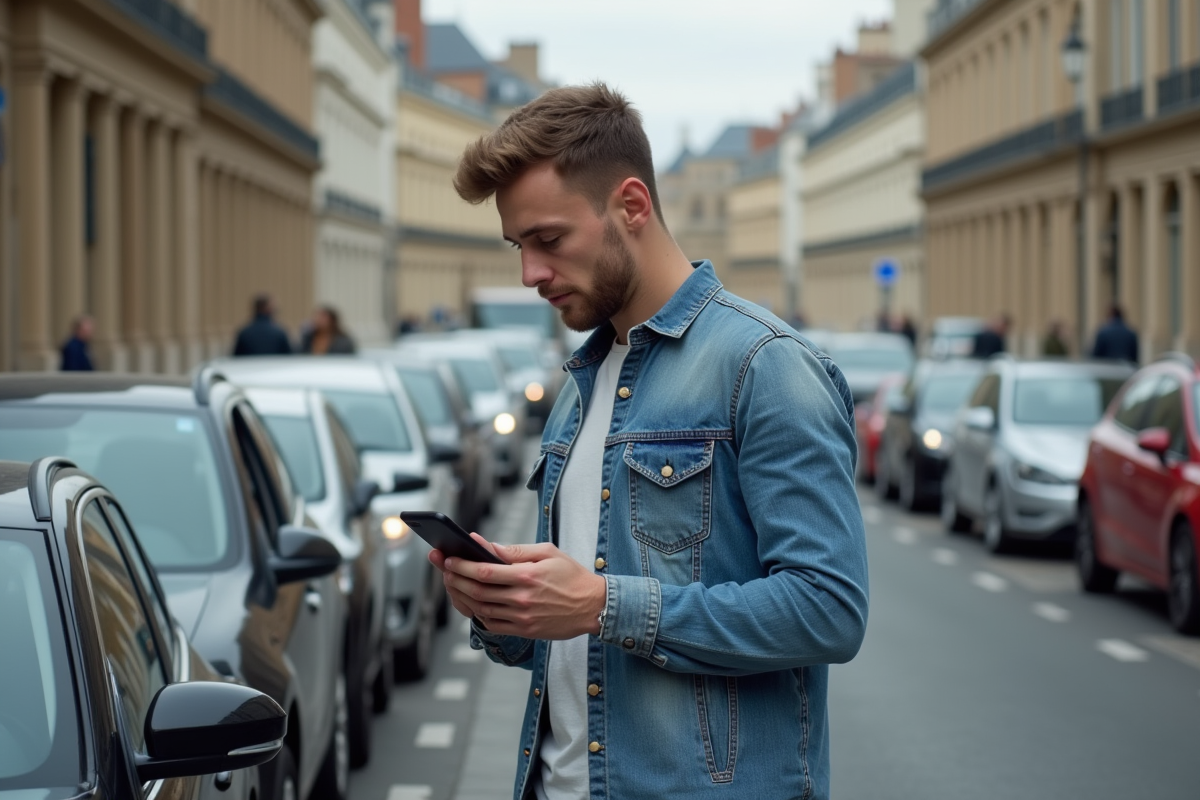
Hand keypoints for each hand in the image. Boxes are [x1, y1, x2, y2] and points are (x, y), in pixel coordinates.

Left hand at [429, 533, 605, 639]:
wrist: (593, 607)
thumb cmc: (571, 576)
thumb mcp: (547, 553)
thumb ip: (514, 550)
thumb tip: (485, 545)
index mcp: (528, 576)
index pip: (485, 571)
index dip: (462, 565)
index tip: (448, 558)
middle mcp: (522, 598)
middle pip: (478, 591)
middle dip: (455, 579)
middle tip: (443, 569)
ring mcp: (522, 617)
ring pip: (481, 609)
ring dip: (462, 596)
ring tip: (453, 584)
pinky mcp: (525, 631)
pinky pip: (492, 624)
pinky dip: (477, 614)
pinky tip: (472, 603)